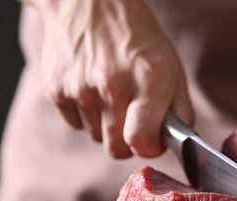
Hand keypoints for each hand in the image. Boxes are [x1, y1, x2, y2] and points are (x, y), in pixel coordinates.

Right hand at [32, 0, 192, 157]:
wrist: (89, 2)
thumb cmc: (136, 37)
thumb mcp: (171, 65)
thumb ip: (180, 108)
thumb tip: (179, 143)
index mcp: (148, 79)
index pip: (141, 141)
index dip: (149, 147)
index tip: (151, 140)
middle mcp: (112, 85)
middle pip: (116, 149)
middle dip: (127, 143)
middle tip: (132, 122)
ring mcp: (81, 88)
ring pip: (95, 137)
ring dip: (106, 125)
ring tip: (111, 94)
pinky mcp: (56, 89)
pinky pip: (75, 123)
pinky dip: (85, 114)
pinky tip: (92, 88)